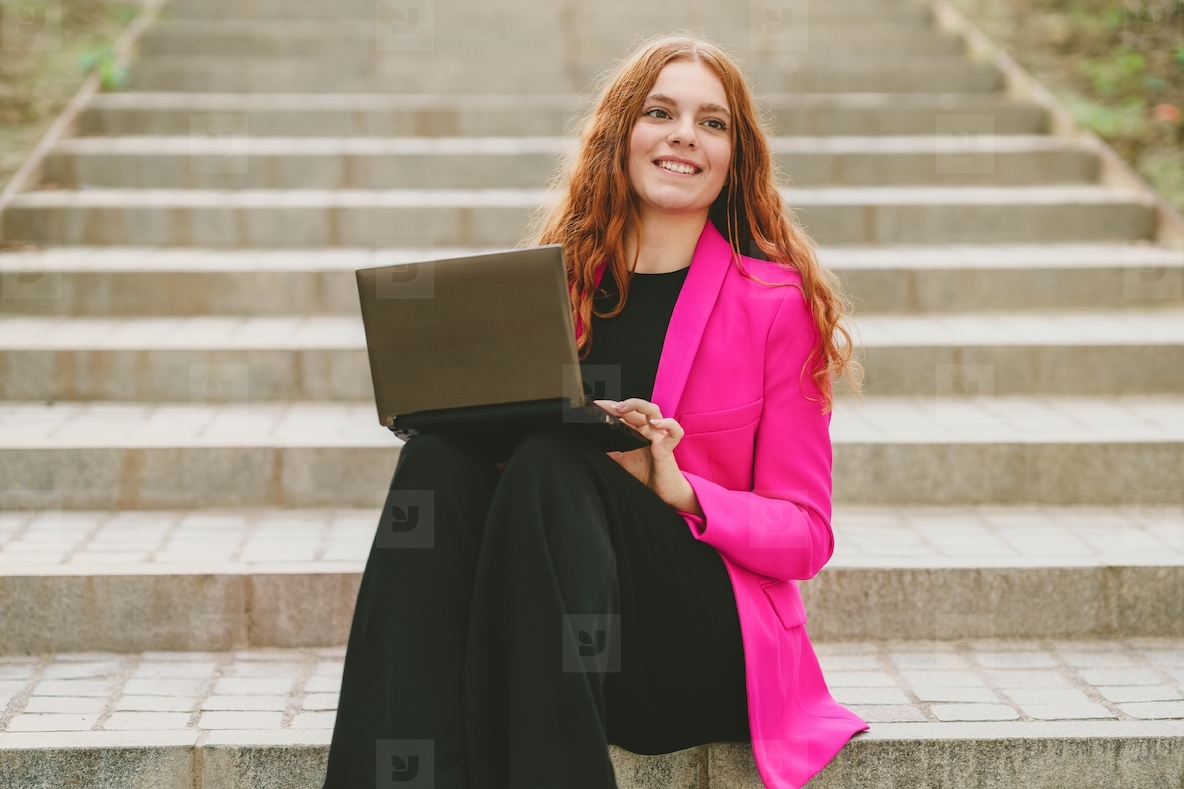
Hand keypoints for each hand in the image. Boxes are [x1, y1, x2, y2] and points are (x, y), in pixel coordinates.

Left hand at [593, 398, 700, 515]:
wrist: (660, 490)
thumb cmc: (645, 473)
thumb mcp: (620, 460)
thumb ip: (609, 451)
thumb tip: (591, 445)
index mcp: (637, 430)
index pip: (625, 412)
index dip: (611, 406)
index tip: (596, 406)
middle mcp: (648, 429)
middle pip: (638, 407)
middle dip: (622, 403)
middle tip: (608, 406)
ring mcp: (659, 436)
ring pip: (654, 411)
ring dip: (638, 406)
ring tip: (623, 408)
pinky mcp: (668, 447)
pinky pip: (674, 431)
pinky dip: (667, 424)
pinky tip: (655, 423)